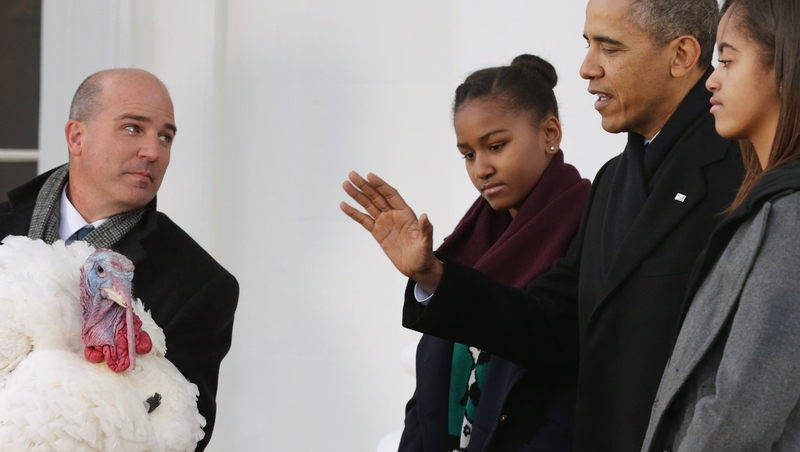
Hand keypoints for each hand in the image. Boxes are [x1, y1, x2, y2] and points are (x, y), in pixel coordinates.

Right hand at [340, 172, 442, 292]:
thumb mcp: (426, 242)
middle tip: (352, 175)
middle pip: (376, 196)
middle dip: (364, 186)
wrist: (417, 268)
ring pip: (368, 205)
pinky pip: (363, 220)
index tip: (369, 176)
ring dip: (357, 195)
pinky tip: (344, 205)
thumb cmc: (424, 254)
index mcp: (405, 213)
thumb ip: (426, 229)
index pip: (391, 195)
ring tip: (345, 185)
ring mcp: (384, 222)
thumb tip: (425, 216)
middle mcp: (393, 214)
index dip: (380, 185)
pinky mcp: (377, 232)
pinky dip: (354, 213)